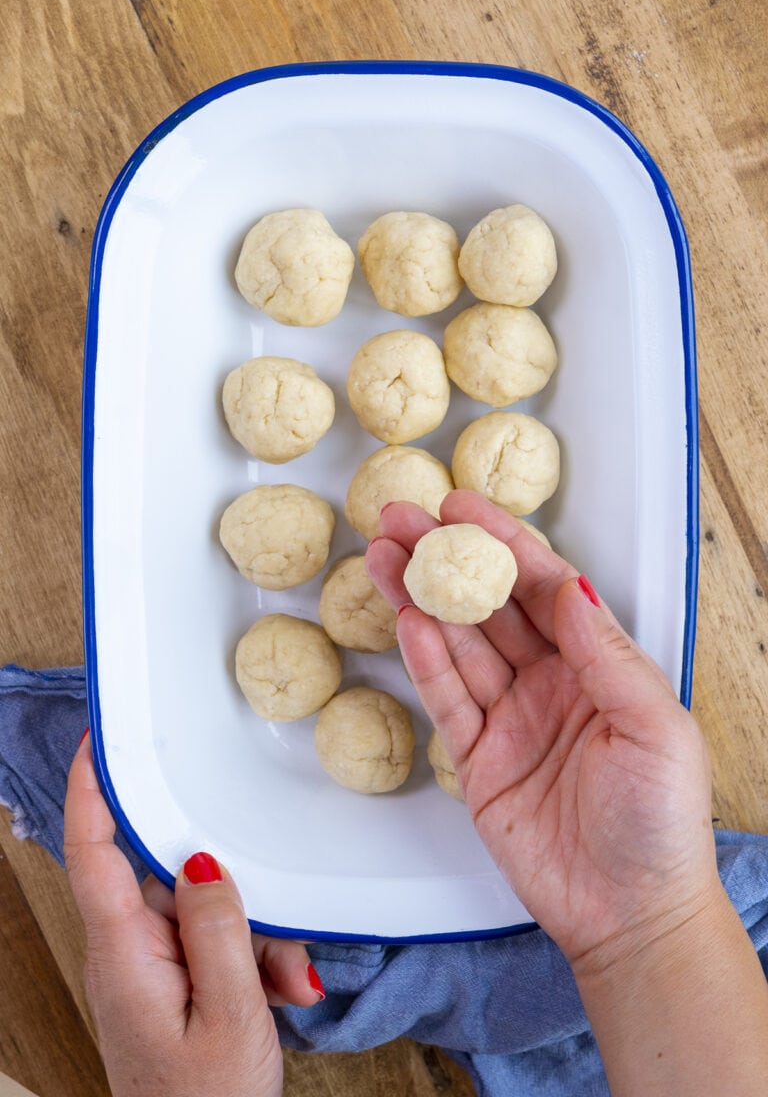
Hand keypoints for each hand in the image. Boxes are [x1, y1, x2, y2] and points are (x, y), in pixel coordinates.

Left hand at [64, 735, 321, 1096]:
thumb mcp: (230, 1014)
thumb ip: (217, 929)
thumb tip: (200, 859)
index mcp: (124, 955)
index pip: (94, 852)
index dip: (92, 790)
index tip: (101, 741)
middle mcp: (126, 955)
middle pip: (171, 881)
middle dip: (231, 895)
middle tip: (276, 944)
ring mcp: (146, 971)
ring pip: (200, 911)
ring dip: (250, 937)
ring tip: (281, 986)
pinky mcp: (168, 985)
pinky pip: (208, 943)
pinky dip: (247, 959)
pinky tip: (275, 992)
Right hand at [366, 490, 717, 972]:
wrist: (629, 914)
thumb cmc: (660, 824)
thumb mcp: (655, 727)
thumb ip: (606, 654)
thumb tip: (572, 585)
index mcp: (598, 664)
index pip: (543, 586)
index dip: (503, 543)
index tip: (462, 508)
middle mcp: (551, 682)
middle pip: (489, 606)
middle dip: (446, 559)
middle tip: (401, 518)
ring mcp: (511, 718)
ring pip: (457, 643)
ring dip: (421, 598)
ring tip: (384, 555)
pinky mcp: (478, 760)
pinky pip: (446, 699)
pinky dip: (424, 660)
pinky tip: (405, 620)